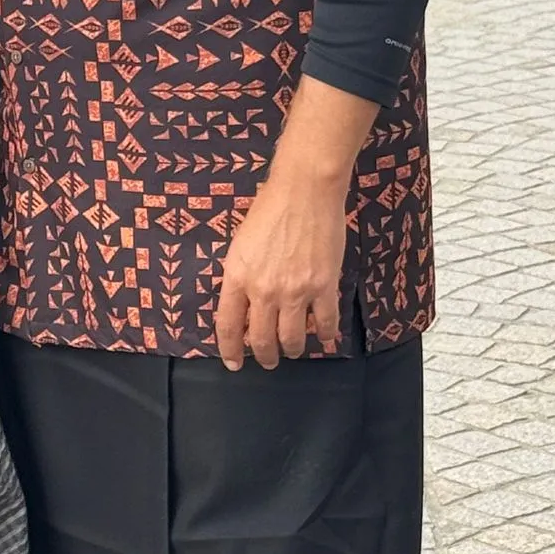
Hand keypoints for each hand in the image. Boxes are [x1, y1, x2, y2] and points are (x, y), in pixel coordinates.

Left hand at [213, 167, 350, 370]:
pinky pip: (325, 323)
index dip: (230, 350)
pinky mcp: (324, 286)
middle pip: (261, 340)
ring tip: (294, 350)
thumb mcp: (240, 245)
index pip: (229, 326)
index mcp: (237, 277)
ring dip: (293, 350)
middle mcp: (263, 290)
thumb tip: (247, 306)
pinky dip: (325, 335)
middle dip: (264, 356)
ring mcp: (295, 291)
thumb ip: (242, 278)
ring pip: (292, 338)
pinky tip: (325, 338)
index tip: (234, 363)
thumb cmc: (269, 210)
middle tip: (268, 361)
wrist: (305, 190)